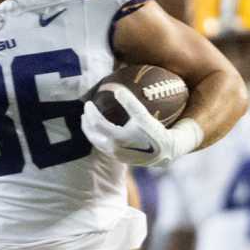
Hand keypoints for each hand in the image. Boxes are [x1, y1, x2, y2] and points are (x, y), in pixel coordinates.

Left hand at [81, 86, 198, 167]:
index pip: (96, 123)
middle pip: (92, 135)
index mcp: (117, 138)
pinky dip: (97, 137)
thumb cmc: (155, 132)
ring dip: (90, 131)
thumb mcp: (144, 116)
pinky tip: (101, 131)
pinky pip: (102, 147)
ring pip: (96, 143)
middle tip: (85, 111)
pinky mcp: (119, 158)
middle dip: (86, 122)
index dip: (91, 112)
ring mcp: (115, 155)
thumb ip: (130, 103)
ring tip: (89, 121)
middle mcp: (113, 149)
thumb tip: (117, 90)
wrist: (165, 152)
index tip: (88, 103)